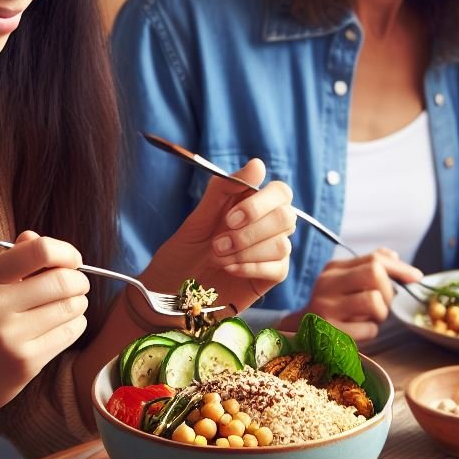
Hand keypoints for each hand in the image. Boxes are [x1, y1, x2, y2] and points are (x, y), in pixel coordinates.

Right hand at [0, 231, 89, 428]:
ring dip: (78, 304)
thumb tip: (33, 236)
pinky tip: (61, 327)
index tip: (72, 261)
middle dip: (79, 281)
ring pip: (72, 307)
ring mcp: (10, 336)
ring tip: (66, 307)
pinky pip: (71, 332)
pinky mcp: (25, 362)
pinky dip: (75, 325)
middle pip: (64, 280)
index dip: (66, 253)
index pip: (40, 251)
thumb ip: (11, 261)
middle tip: (76, 286)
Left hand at [140, 158, 295, 313]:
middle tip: (217, 244)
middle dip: (250, 232)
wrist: (171, 293)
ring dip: (245, 252)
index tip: (229, 218)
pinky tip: (229, 270)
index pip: (280, 192)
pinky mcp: (271, 277)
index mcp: (251, 205)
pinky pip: (278, 267)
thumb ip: (225, 189)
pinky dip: (251, 267)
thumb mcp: (197, 218)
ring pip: (282, 244)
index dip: (259, 204)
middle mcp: (266, 226)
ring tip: (217, 259)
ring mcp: (270, 252)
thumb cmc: (183, 253)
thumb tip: (257, 164)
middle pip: (287, 217)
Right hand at [289, 248, 422, 342]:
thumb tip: (393, 256)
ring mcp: (326, 307)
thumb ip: (367, 267)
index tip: (416, 278)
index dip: (400, 268)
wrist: (300, 333)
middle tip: (384, 304)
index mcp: (334, 269)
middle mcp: (327, 283)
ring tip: (370, 319)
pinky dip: (371, 332)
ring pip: (374, 301)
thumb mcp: (344, 282)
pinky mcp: (329, 331)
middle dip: (389, 292)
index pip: (374, 259)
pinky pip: (368, 329)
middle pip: (375, 274)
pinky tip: (358, 332)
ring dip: (381, 314)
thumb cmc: (331, 307)